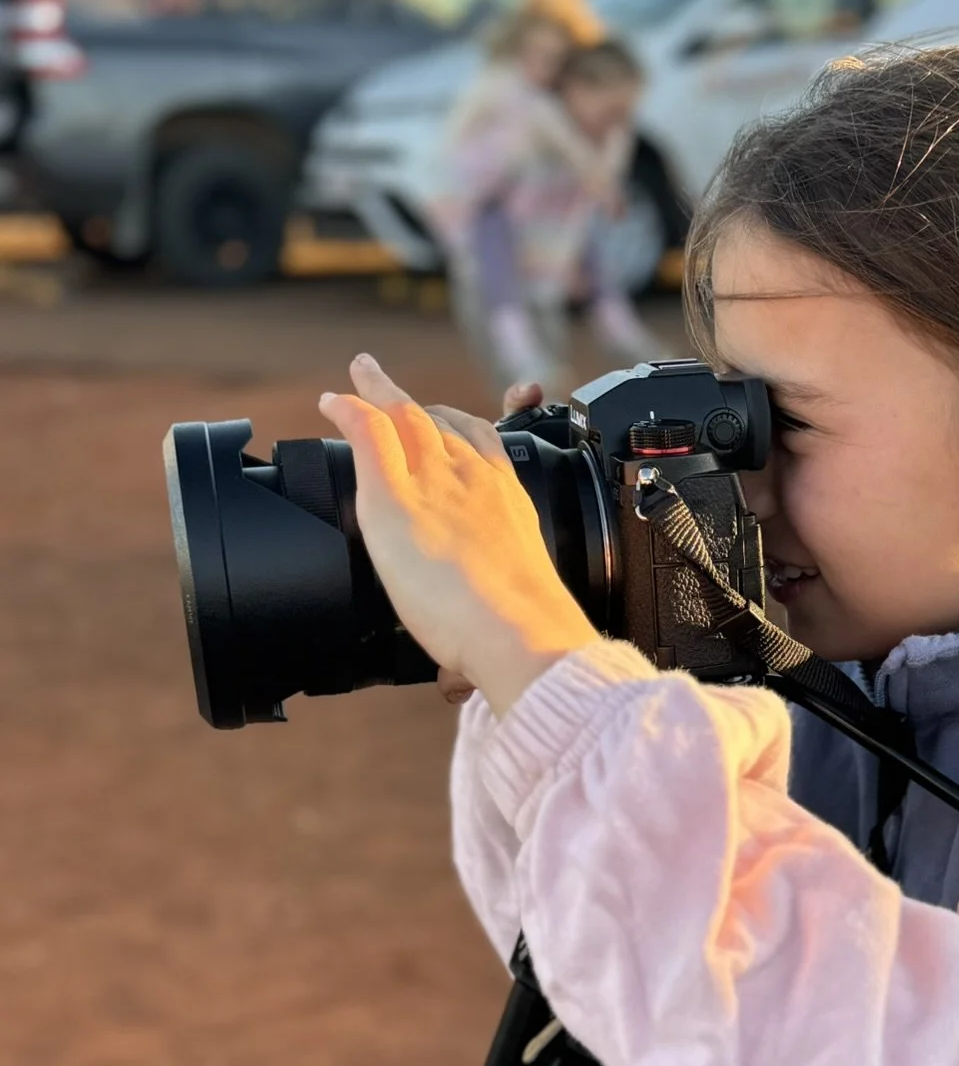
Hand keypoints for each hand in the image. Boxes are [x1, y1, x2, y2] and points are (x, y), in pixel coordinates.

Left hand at [319, 358, 595, 717]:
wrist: (518, 628)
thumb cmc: (520, 634)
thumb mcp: (506, 617)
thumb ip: (472, 643)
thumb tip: (451, 687)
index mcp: (507, 502)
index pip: (485, 448)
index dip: (466, 428)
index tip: (452, 424)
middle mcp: (475, 478)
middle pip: (440, 424)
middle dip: (414, 403)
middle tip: (386, 384)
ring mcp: (434, 480)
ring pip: (404, 417)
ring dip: (377, 393)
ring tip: (357, 379)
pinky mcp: (393, 493)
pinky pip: (368, 433)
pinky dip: (349, 410)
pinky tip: (331, 404)